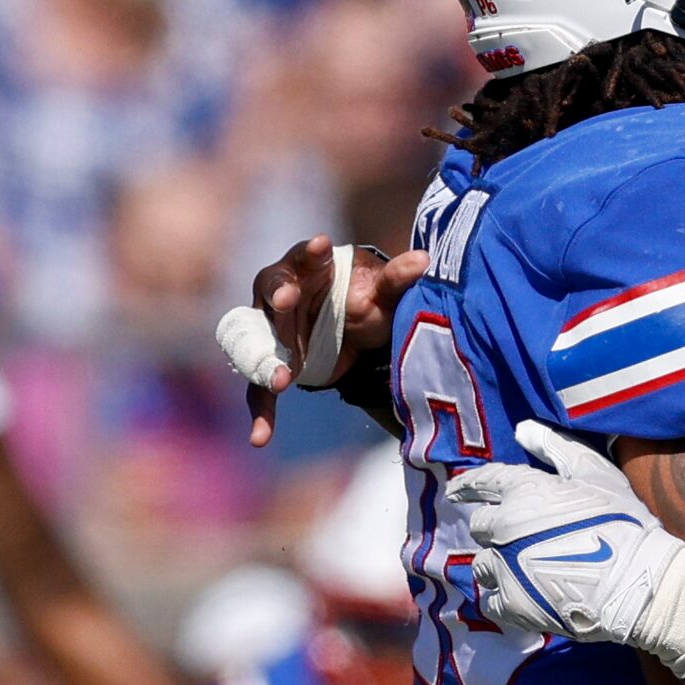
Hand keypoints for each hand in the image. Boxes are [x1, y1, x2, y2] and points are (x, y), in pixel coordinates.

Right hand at [229, 237, 427, 445]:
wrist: (355, 334)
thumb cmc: (366, 302)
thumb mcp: (384, 295)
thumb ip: (397, 280)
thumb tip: (425, 260)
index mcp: (309, 268)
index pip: (305, 255)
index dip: (311, 251)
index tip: (322, 246)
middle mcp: (281, 293)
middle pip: (272, 290)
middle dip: (278, 296)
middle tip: (286, 301)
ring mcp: (271, 329)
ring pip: (259, 340)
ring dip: (265, 357)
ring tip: (280, 380)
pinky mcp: (272, 362)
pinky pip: (259, 387)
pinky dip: (262, 413)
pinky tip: (261, 438)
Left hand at [445, 422, 682, 644]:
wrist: (635, 581)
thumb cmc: (622, 522)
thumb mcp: (596, 473)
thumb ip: (556, 448)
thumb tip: (522, 429)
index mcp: (521, 490)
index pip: (481, 483)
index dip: (467, 486)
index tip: (455, 491)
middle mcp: (503, 527)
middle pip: (480, 527)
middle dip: (494, 530)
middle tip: (514, 537)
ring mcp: (504, 568)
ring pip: (482, 566)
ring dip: (497, 565)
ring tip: (521, 571)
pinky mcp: (510, 605)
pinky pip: (489, 602)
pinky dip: (501, 599)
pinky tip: (519, 597)